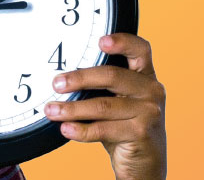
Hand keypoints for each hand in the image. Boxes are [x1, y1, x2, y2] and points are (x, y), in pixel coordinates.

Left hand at [43, 33, 166, 179]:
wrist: (145, 163)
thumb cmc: (125, 126)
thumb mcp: (118, 102)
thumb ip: (102, 87)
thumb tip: (61, 80)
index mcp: (145, 76)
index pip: (140, 50)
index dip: (122, 42)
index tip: (100, 42)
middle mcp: (151, 90)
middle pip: (112, 76)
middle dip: (79, 78)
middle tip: (56, 83)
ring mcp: (149, 112)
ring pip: (103, 105)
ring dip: (72, 108)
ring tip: (52, 110)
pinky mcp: (141, 133)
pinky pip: (103, 129)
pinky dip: (81, 130)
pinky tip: (66, 129)